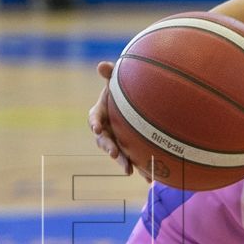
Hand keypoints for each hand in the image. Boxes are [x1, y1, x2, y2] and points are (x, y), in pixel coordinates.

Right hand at [89, 61, 133, 175]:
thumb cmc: (122, 91)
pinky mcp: (129, 149)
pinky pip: (134, 159)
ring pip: (118, 153)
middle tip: (115, 154)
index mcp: (100, 114)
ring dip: (122, 162)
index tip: (96, 127)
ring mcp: (117, 140)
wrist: (135, 104)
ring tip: (128, 170)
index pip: (94, 118)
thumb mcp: (116, 82)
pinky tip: (150, 178)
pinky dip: (141, 168)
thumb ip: (110, 74)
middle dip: (109, 148)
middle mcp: (106, 130)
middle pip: (104, 141)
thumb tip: (102, 65)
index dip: (94, 123)